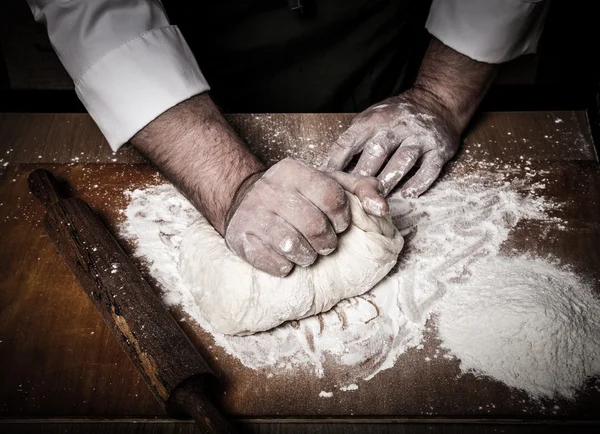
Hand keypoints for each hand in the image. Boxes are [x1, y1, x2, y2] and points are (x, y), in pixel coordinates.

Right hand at [225, 158, 386, 276]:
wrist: (246, 201)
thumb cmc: (297, 196)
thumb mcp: (329, 183)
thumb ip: (361, 189)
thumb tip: (381, 208)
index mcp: (294, 171)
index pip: (333, 197)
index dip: (342, 218)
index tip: (339, 224)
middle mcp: (270, 189)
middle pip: (315, 225)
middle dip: (327, 242)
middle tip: (325, 244)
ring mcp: (252, 214)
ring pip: (292, 246)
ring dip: (307, 256)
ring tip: (306, 252)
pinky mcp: (240, 238)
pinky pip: (273, 263)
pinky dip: (285, 266)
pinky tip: (286, 258)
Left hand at [325, 88, 459, 197]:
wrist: (437, 103)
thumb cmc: (396, 117)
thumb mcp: (371, 118)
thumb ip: (354, 139)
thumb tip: (330, 169)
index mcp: (374, 120)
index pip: (350, 140)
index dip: (337, 162)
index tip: (329, 180)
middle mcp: (397, 126)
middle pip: (377, 151)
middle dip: (363, 174)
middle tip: (352, 195)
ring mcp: (419, 138)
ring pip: (402, 160)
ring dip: (389, 180)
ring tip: (377, 198)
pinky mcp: (438, 150)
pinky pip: (429, 169)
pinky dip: (418, 184)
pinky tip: (407, 195)